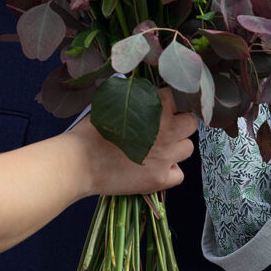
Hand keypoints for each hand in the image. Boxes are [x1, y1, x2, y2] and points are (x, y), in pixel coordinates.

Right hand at [71, 88, 195, 197]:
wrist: (80, 162)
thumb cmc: (92, 130)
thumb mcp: (112, 102)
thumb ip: (132, 96)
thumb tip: (144, 91)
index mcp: (155, 108)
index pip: (175, 97)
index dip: (165, 102)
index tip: (156, 108)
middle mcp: (166, 131)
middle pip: (190, 123)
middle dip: (179, 123)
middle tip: (164, 129)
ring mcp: (166, 156)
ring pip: (187, 148)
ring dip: (176, 147)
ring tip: (159, 150)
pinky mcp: (160, 179)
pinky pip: (179, 174)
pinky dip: (170, 172)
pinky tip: (155, 168)